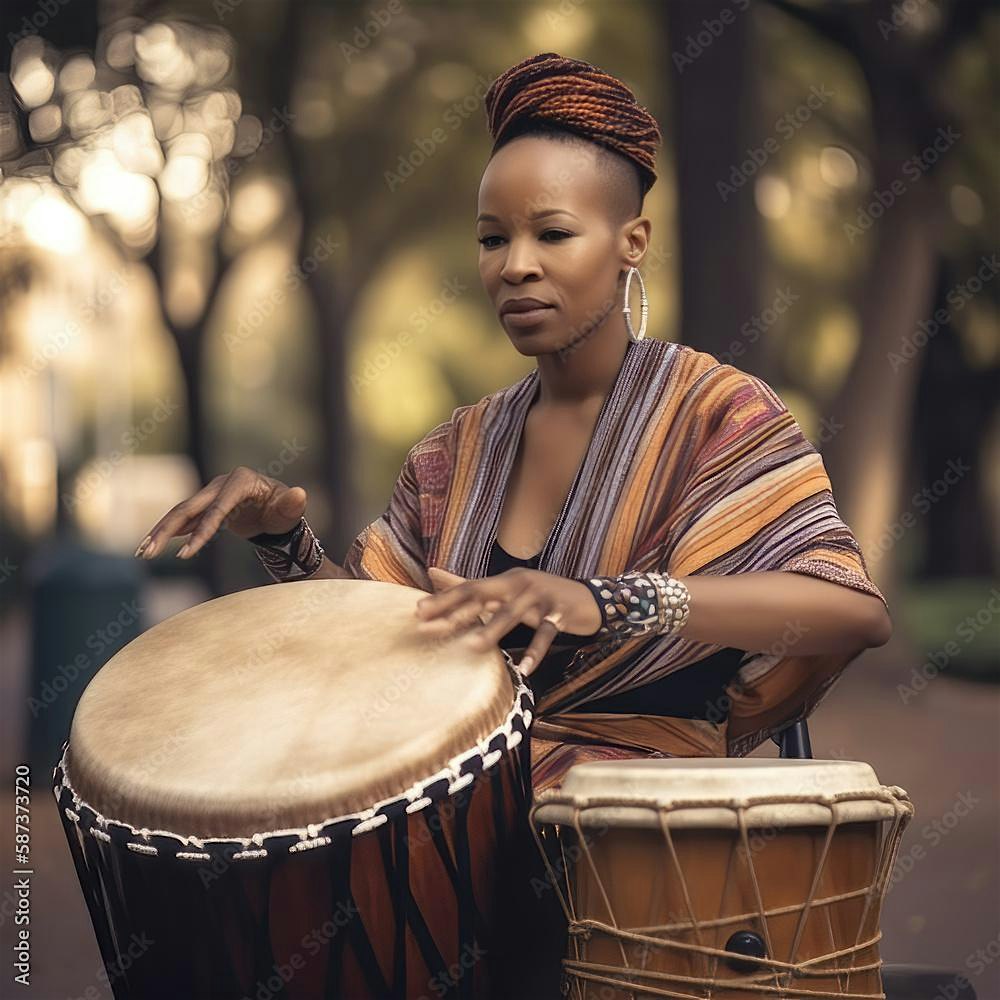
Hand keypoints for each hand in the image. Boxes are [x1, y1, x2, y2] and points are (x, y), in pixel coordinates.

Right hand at [133, 467, 307, 560]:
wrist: (277, 511)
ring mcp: (211, 493)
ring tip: (142, 552)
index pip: (216, 510)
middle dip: (165, 531)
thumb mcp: (290, 510)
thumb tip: (299, 494)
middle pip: (189, 508)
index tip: (186, 555)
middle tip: (146, 552)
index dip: (201, 532)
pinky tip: (153, 544)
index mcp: (240, 481)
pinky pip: (184, 518)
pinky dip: (168, 531)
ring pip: (181, 513)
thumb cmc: (284, 511)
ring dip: (160, 532)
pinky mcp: (206, 505)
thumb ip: (292, 505)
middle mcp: (220, 484)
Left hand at [414, 566, 601, 674]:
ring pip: (513, 614)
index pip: (469, 588)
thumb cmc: (539, 596)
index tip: (418, 611)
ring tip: (474, 646)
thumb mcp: (507, 590)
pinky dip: (535, 651)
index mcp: (504, 580)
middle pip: (484, 596)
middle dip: (457, 612)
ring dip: (494, 629)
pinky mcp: (560, 613)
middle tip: (432, 628)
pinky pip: (546, 634)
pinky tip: (524, 669)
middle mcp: (519, 584)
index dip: (444, 599)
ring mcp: (540, 597)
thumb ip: (471, 585)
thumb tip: (432, 572)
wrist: (588, 598)